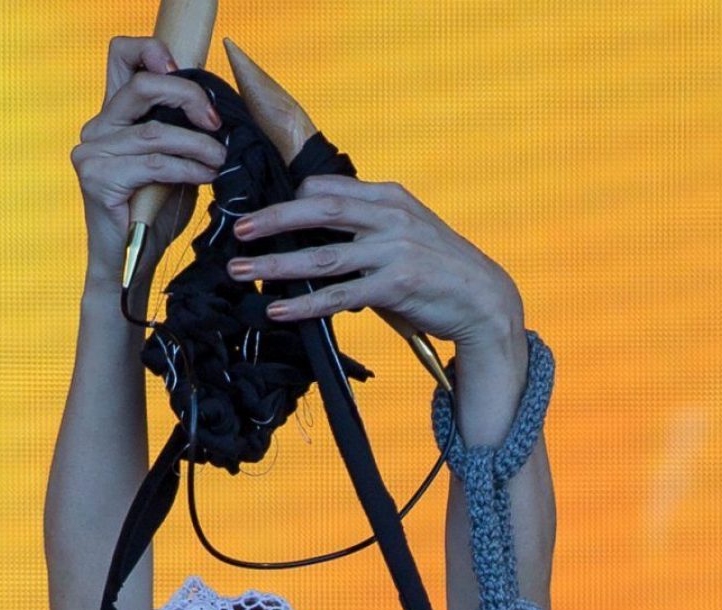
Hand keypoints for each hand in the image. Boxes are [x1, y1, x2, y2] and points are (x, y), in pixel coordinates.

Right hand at [71, 36, 224, 285]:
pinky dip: (188, 167)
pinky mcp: (97, 178)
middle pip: (142, 85)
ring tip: (220, 158)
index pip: (122, 57)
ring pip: (155, 131)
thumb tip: (215, 111)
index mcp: (113, 115)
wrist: (129, 265)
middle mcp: (96, 128)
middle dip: (188, 97)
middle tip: (216, 123)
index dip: (152, 52)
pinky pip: (154, 163)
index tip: (184, 71)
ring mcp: (91, 152)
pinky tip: (206, 175)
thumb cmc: (154, 214)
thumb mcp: (174, 162)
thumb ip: (181, 131)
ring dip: (198, 144)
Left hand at [223, 176, 525, 353]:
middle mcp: (390, 218)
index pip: (329, 189)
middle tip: (238, 230)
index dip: (291, 199)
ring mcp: (393, 252)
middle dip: (273, 218)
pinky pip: (338, 296)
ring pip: (321, 257)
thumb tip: (317, 238)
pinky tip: (278, 309)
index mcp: (389, 197)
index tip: (261, 213)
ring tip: (241, 269)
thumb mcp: (405, 233)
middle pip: (319, 210)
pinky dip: (304, 305)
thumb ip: (366, 229)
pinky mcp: (396, 287)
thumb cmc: (437, 267)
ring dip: (276, 263)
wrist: (483, 299)